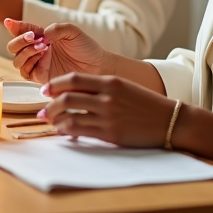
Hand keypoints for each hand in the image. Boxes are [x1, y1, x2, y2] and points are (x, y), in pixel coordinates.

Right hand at [5, 20, 109, 83]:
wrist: (98, 65)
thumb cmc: (86, 47)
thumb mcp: (72, 31)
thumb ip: (55, 28)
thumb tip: (41, 34)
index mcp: (41, 37)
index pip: (21, 31)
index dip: (14, 26)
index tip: (10, 23)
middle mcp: (36, 51)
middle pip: (13, 47)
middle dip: (19, 40)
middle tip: (33, 37)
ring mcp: (38, 64)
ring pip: (17, 61)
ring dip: (25, 52)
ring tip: (43, 46)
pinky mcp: (42, 78)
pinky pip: (27, 73)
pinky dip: (30, 64)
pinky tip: (43, 57)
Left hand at [41, 73, 177, 147]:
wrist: (171, 120)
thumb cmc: (146, 104)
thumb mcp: (124, 87)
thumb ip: (101, 87)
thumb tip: (74, 92)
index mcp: (110, 81)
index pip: (74, 79)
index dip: (55, 84)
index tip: (45, 90)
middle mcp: (107, 96)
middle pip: (67, 96)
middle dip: (49, 103)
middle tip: (41, 109)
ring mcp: (108, 115)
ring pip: (70, 114)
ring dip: (54, 118)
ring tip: (49, 122)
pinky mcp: (111, 133)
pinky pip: (80, 130)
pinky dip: (67, 131)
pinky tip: (63, 132)